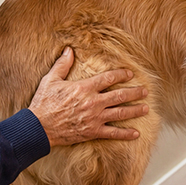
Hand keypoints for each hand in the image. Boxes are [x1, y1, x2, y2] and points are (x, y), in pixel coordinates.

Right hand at [28, 46, 148, 147]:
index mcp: (84, 88)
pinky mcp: (92, 132)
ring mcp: (95, 118)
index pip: (108, 78)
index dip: (121, 75)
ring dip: (135, 110)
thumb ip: (62, 64)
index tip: (130, 74)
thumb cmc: (44, 103)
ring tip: (146, 108)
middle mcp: (93, 103)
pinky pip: (113, 133)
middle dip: (134, 93)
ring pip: (120, 113)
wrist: (39, 128)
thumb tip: (69, 50)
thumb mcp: (51, 80)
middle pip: (119, 96)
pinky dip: (125, 134)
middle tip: (145, 91)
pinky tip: (136, 133)